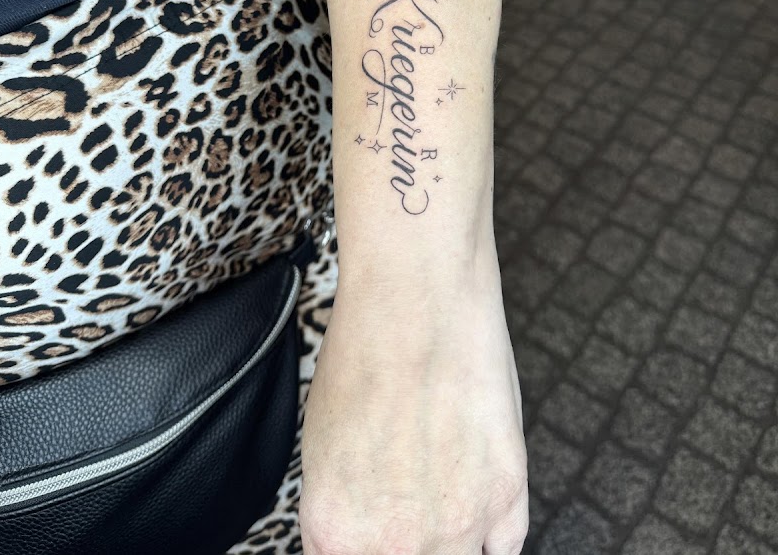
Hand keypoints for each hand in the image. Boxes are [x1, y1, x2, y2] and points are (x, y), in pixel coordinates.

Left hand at [298, 251, 528, 553]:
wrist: (415, 301)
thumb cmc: (364, 356)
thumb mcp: (323, 448)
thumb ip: (346, 512)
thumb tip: (360, 530)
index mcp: (335, 533)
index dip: (357, 547)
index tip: (370, 533)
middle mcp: (395, 545)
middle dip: (404, 543)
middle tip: (408, 508)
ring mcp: (457, 527)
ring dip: (449, 543)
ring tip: (440, 499)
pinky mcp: (507, 498)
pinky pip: (503, 548)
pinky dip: (490, 531)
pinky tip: (475, 494)